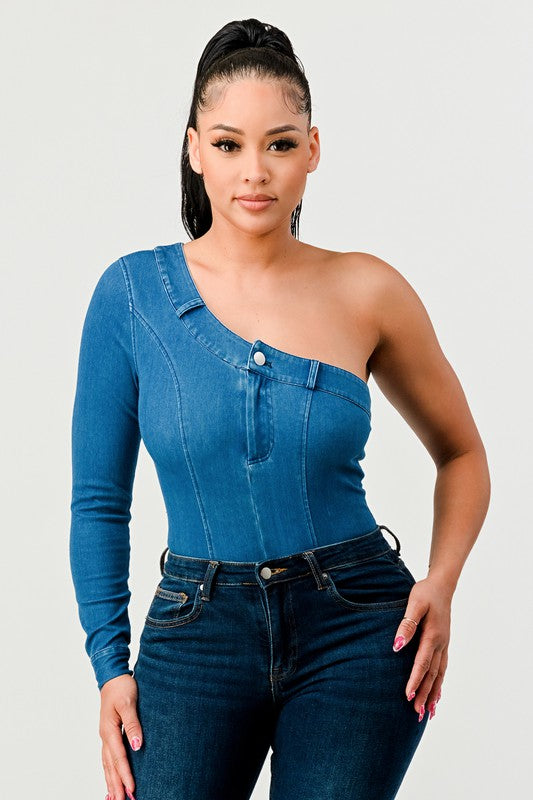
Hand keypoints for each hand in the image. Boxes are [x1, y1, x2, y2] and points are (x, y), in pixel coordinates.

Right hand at [99, 673, 141, 799]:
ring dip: (111, 782)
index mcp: (109, 731)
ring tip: (115, 798)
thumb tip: (137, 746)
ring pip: (107, 765)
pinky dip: (109, 772)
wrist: (112, 677)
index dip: (126, 775)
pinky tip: (111, 780)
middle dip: (116, 785)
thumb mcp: (129, 703)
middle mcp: (105, 737)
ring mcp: (105, 737)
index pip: (119, 758)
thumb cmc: (122, 688)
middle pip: (110, 766)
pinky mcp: (108, 735)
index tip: (132, 790)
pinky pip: (107, 758)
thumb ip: (133, 725)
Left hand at [392, 575, 451, 720]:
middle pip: (432, 674)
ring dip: (433, 694)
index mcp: (432, 636)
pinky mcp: (443, 644)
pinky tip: (437, 694)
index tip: (408, 697)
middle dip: (425, 694)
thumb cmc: (425, 592)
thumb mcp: (414, 603)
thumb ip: (406, 625)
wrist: (442, 585)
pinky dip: (439, 683)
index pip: (422, 663)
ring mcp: (444, 645)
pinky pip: (442, 669)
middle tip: (417, 714)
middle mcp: (440, 644)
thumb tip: (397, 647)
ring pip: (439, 675)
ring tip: (429, 713)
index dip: (415, 681)